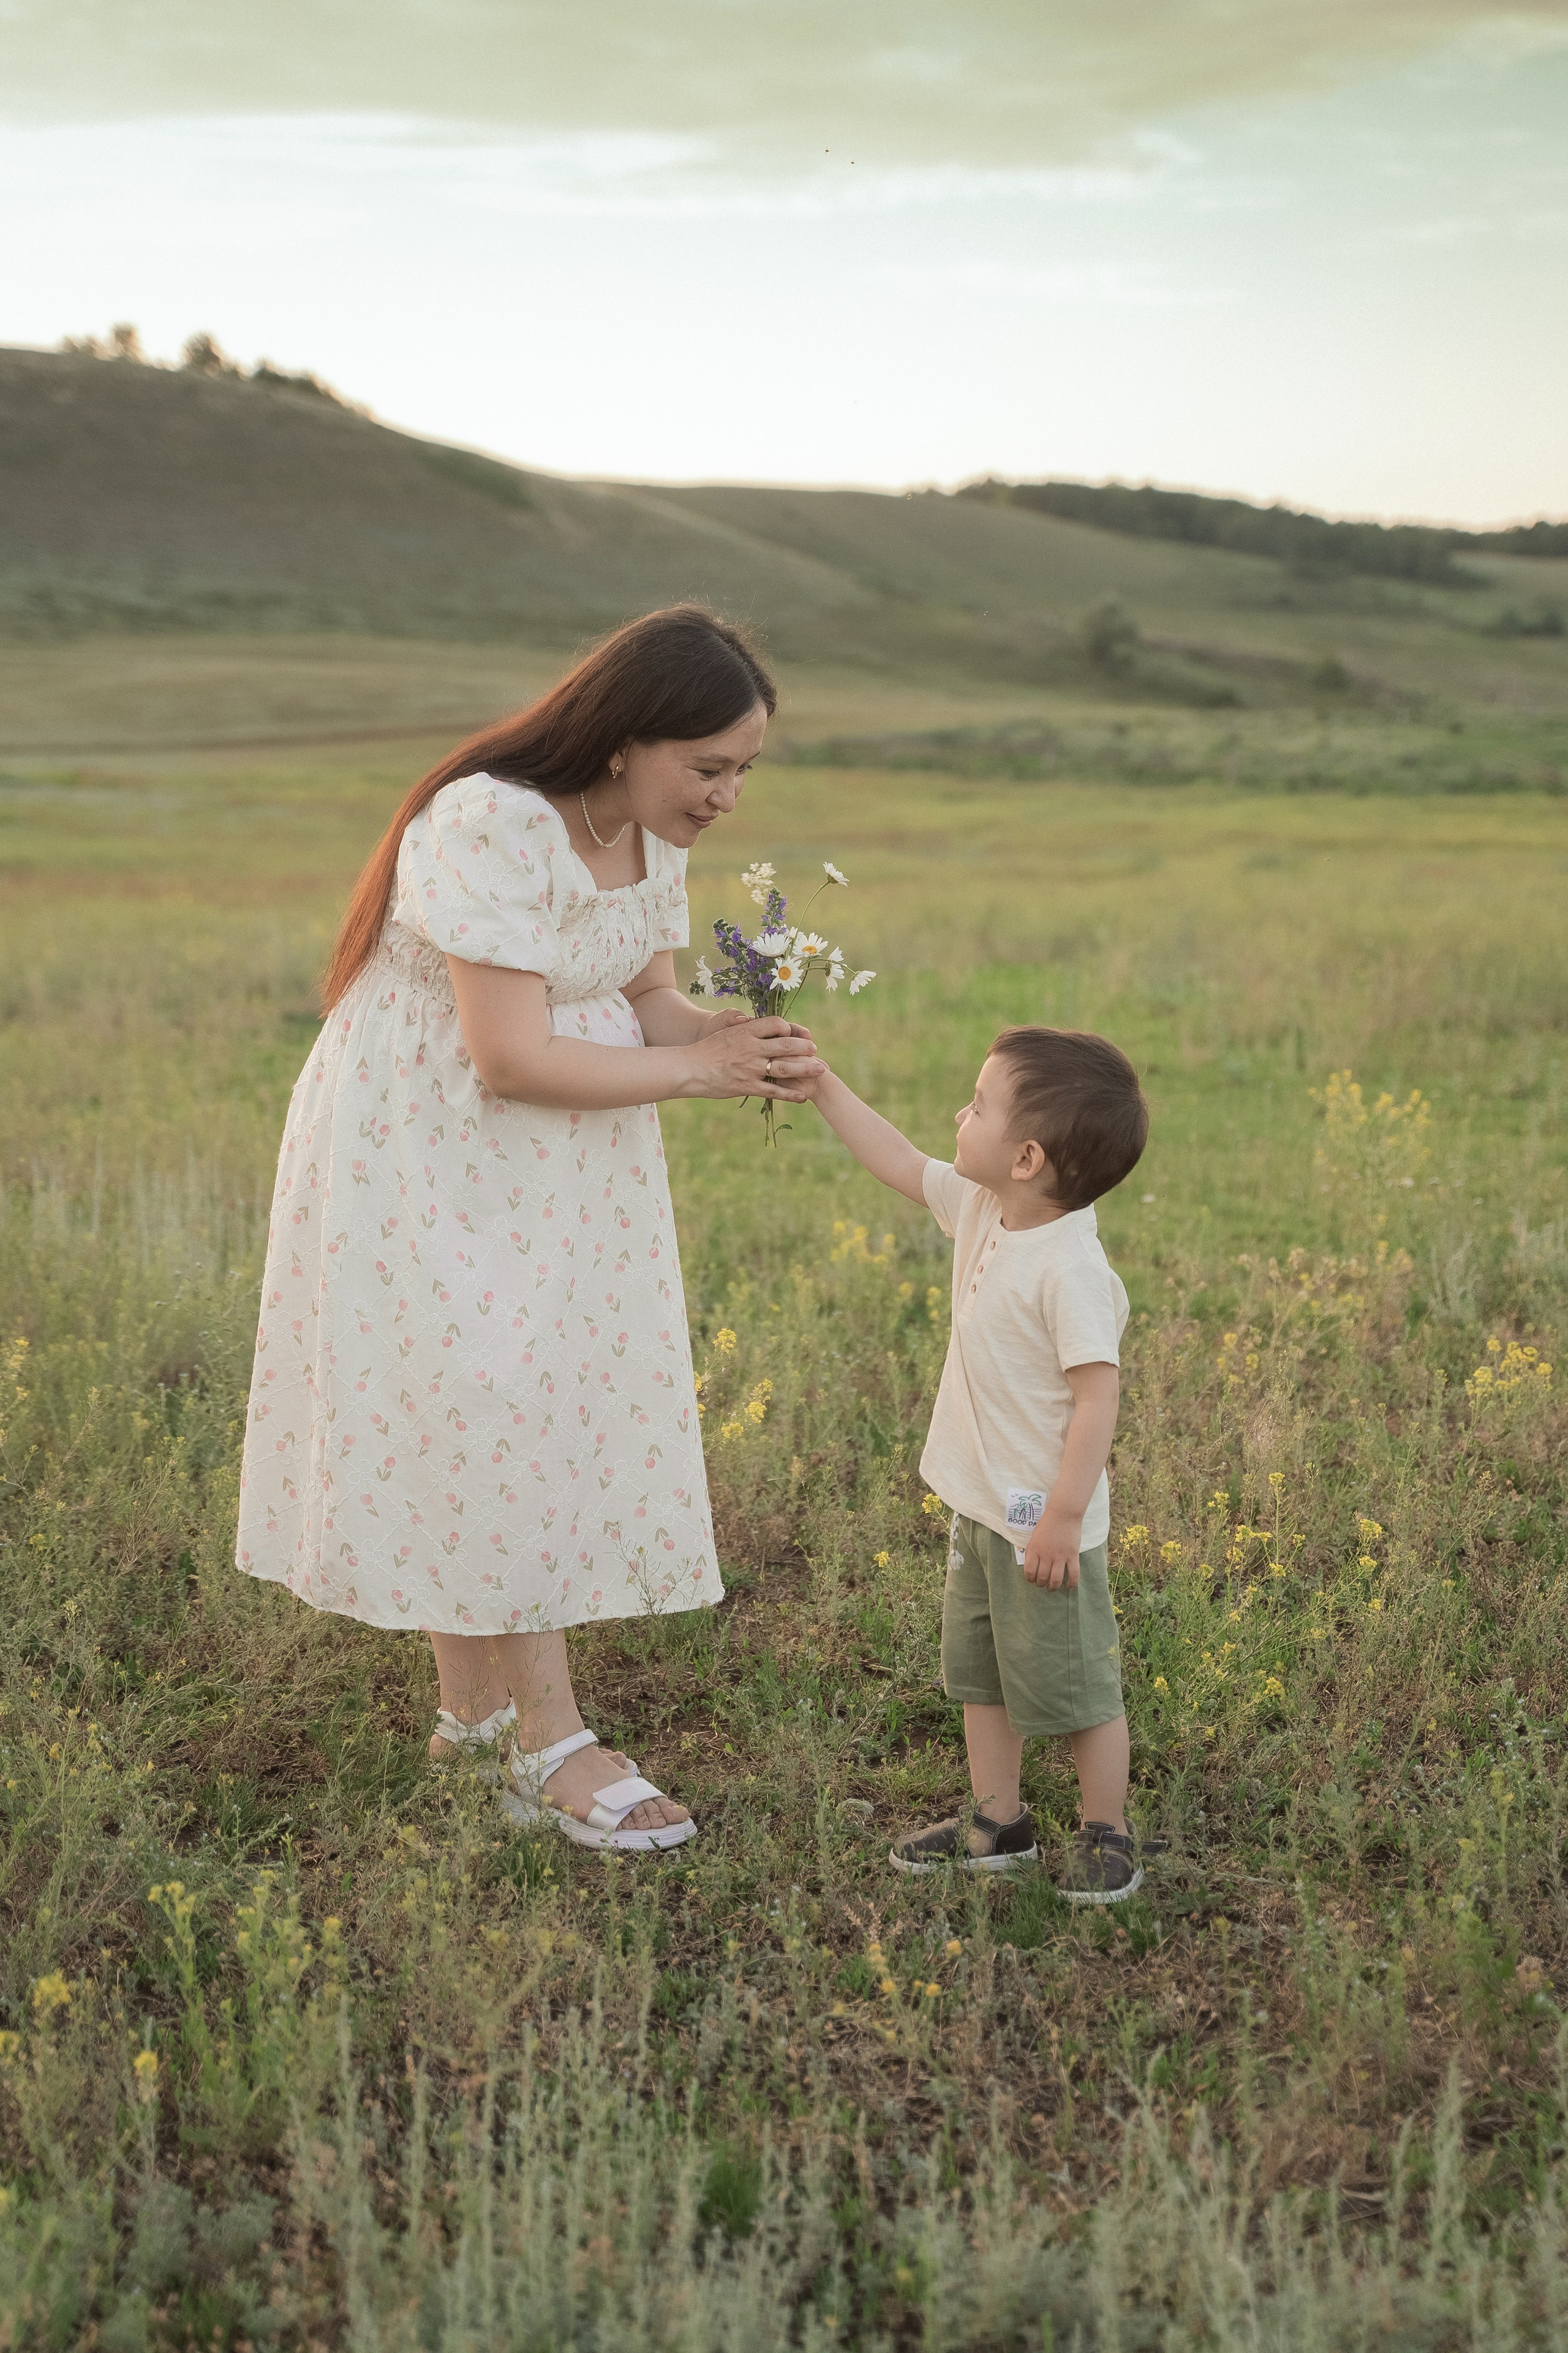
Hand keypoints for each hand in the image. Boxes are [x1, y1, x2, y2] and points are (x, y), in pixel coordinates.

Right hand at [686, 1013, 824, 1101]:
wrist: (689, 1068)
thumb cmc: (707, 1050)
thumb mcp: (727, 1032)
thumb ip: (746, 1028)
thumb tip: (760, 1023)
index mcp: (746, 1031)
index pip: (776, 1024)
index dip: (789, 1028)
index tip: (796, 1034)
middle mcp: (751, 1048)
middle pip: (786, 1045)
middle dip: (805, 1048)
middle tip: (816, 1051)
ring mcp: (751, 1068)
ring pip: (785, 1067)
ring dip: (805, 1069)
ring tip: (821, 1070)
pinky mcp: (747, 1086)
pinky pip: (774, 1091)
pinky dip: (790, 1094)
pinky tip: (802, 1097)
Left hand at [1021, 1508, 1082, 1589]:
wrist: (1063, 1514)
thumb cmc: (1047, 1524)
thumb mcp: (1034, 1537)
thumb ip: (1032, 1552)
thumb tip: (1031, 1567)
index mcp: (1034, 1550)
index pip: (1029, 1571)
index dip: (1030, 1579)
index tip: (1032, 1580)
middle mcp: (1046, 1555)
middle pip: (1042, 1578)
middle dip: (1041, 1584)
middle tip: (1043, 1584)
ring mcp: (1060, 1556)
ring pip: (1056, 1580)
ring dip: (1053, 1587)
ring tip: (1053, 1588)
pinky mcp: (1073, 1555)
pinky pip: (1073, 1574)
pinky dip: (1071, 1584)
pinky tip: (1069, 1587)